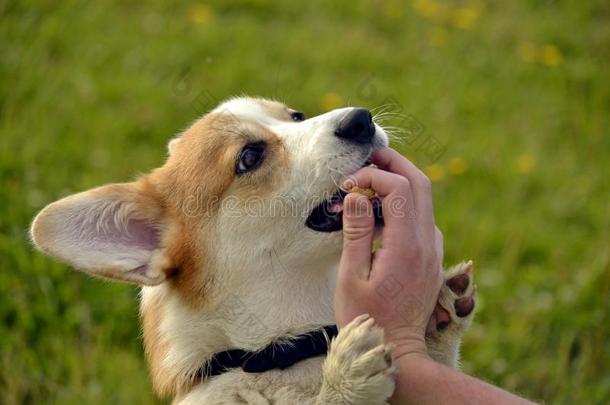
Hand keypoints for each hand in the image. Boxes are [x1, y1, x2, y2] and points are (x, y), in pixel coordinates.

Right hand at [335, 147, 443, 358]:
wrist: (398, 350)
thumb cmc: (367, 317)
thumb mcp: (351, 276)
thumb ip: (356, 231)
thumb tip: (357, 194)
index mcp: (406, 246)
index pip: (398, 189)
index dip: (372, 176)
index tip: (347, 185)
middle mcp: (427, 243)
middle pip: (421, 183)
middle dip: (395, 163)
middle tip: (369, 157)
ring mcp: (434, 250)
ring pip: (424, 199)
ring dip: (400, 183)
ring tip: (369, 183)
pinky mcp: (432, 257)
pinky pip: (422, 218)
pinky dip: (404, 204)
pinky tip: (381, 214)